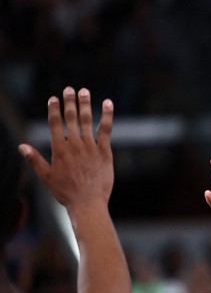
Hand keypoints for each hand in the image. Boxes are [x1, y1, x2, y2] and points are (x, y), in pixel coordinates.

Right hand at [19, 87, 113, 211]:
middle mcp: (74, 145)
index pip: (55, 124)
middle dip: (69, 102)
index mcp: (59, 150)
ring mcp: (90, 147)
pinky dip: (107, 116)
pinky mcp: (105, 152)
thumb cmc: (65, 192)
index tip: (53, 99)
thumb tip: (21, 146)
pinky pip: (106, 130)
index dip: (54, 109)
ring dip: (85, 104)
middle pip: (71, 118)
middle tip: (69, 89)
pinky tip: (107, 103)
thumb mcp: (46, 177)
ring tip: (84, 91)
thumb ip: (34, 159)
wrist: (87, 203)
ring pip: (87, 121)